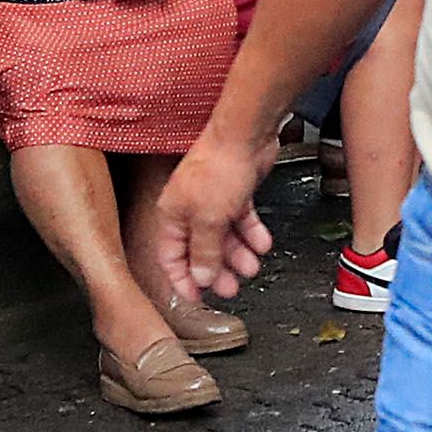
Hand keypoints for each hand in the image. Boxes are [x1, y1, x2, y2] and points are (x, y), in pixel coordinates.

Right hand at [151, 126, 277, 305]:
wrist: (245, 134)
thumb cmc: (219, 166)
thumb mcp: (209, 219)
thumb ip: (204, 252)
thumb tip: (200, 277)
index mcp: (172, 214)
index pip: (170, 256)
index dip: (181, 279)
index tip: (195, 297)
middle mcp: (190, 208)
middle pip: (200, 249)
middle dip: (215, 270)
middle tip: (230, 288)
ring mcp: (213, 199)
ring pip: (223, 236)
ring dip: (238, 254)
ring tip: (251, 268)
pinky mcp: (235, 191)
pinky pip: (242, 220)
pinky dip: (251, 233)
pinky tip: (261, 243)